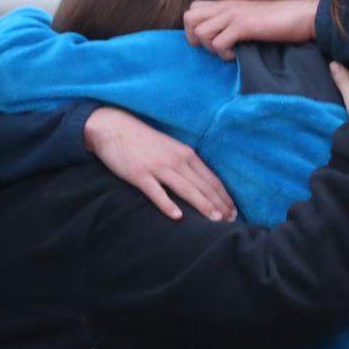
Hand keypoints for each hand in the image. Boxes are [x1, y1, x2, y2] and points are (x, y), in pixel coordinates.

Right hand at [84, 107, 236, 221]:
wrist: (115, 128)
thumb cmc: (145, 141)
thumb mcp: (171, 148)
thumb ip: (186, 164)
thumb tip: (202, 184)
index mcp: (186, 154)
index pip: (211, 179)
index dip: (224, 196)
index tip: (234, 211)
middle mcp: (176, 160)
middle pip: (203, 186)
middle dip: (219, 204)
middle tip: (231, 221)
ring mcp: (158, 167)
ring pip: (186, 189)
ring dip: (202, 205)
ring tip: (215, 220)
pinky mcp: (139, 174)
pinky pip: (156, 192)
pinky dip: (167, 204)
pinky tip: (177, 216)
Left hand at [184, 0, 319, 59]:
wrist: (304, 16)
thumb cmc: (281, 21)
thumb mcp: (252, 18)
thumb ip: (234, 23)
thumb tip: (220, 39)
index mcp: (227, 4)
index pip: (192, 10)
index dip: (195, 29)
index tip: (213, 42)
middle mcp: (226, 7)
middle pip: (189, 18)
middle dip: (196, 39)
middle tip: (215, 48)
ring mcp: (233, 15)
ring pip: (200, 32)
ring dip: (212, 48)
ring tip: (230, 51)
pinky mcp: (243, 25)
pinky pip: (219, 43)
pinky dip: (226, 55)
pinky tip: (239, 54)